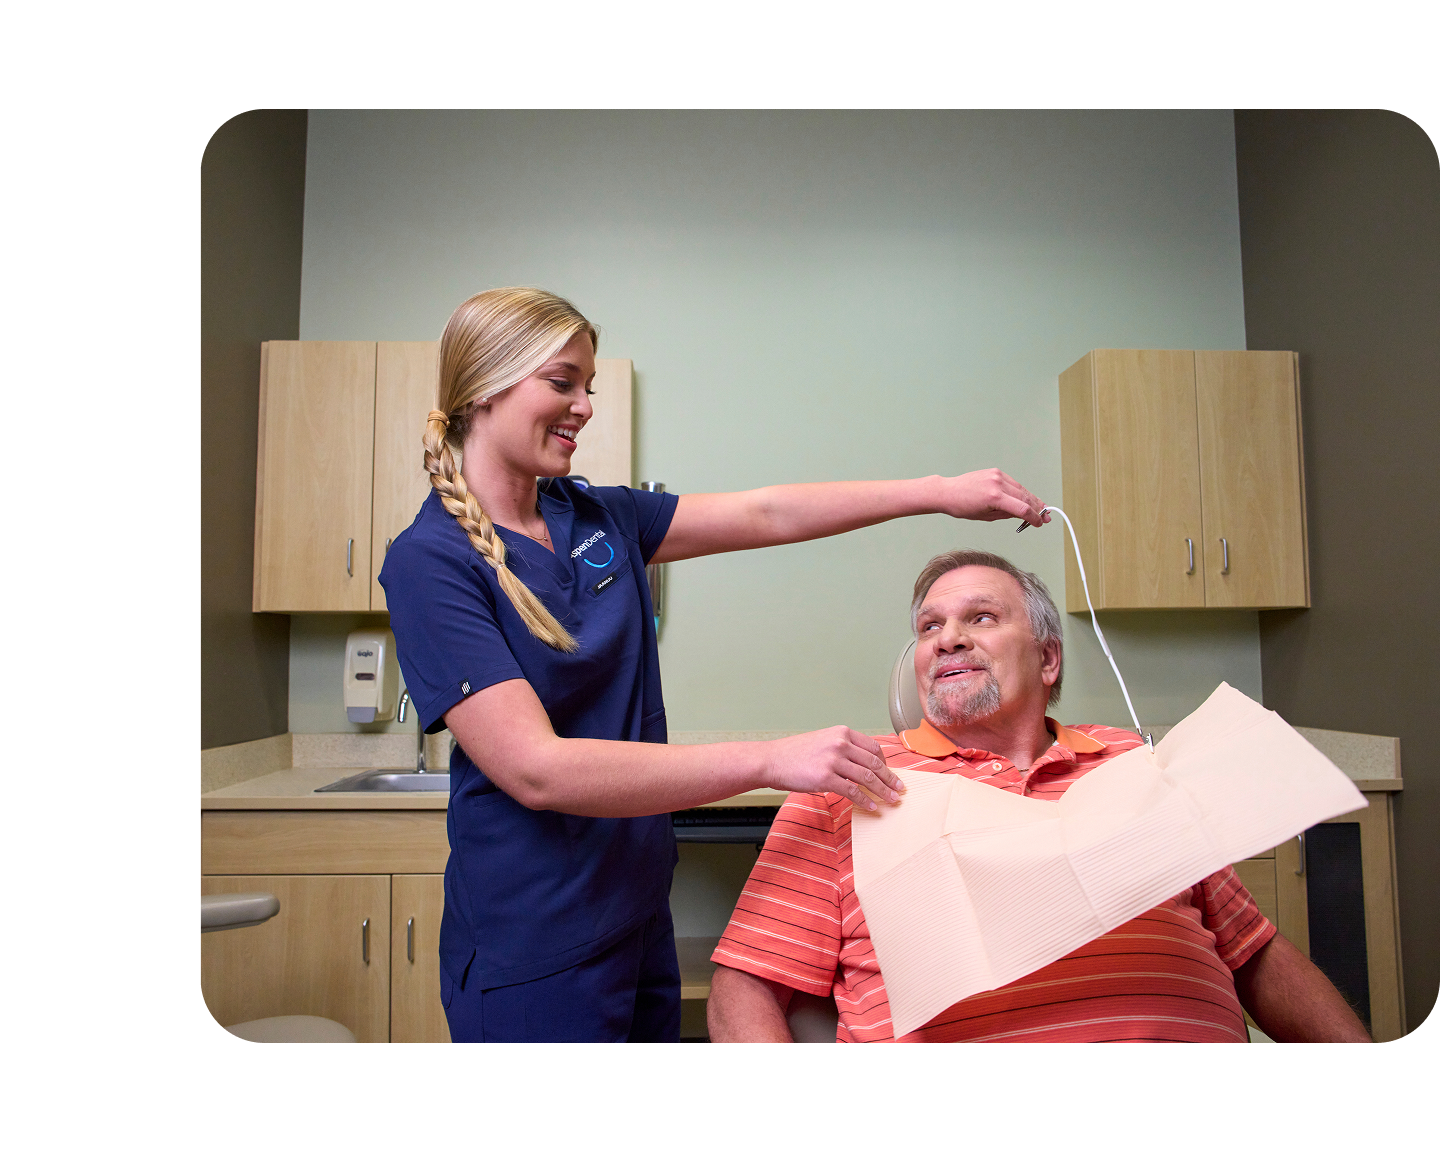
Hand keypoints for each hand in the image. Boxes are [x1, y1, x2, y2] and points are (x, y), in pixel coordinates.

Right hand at [759, 727, 904, 810]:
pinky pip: (852, 791)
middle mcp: (840, 743)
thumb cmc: (794, 753)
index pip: (873, 747)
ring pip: (867, 777)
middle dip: (890, 778)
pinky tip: (871, 807)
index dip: (885, 763)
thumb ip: (842, 748)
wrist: (772, 760)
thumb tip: (862, 764)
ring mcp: (833, 760)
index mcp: (842, 732)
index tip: (890, 773)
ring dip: (882, 791)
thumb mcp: (822, 741)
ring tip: (892, 800)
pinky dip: (865, 800)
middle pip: (874, 763)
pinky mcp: (825, 777)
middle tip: (899, 789)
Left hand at [937, 468, 1048, 526]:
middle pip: (1025, 497)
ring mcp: (997, 475)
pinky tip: (1027, 498)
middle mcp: (997, 483)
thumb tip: (1023, 514)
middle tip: (1046, 517)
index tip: (1040, 523)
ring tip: (1041, 508)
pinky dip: (1020, 491)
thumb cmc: (963, 507)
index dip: (1034, 517)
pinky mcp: (996, 472)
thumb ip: (1006, 514)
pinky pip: (1013, 483)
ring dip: (1032, 499)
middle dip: (1037, 508)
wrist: (948, 491)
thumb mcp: (986, 516)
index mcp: (994, 497)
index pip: (1021, 509)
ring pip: (1021, 489)